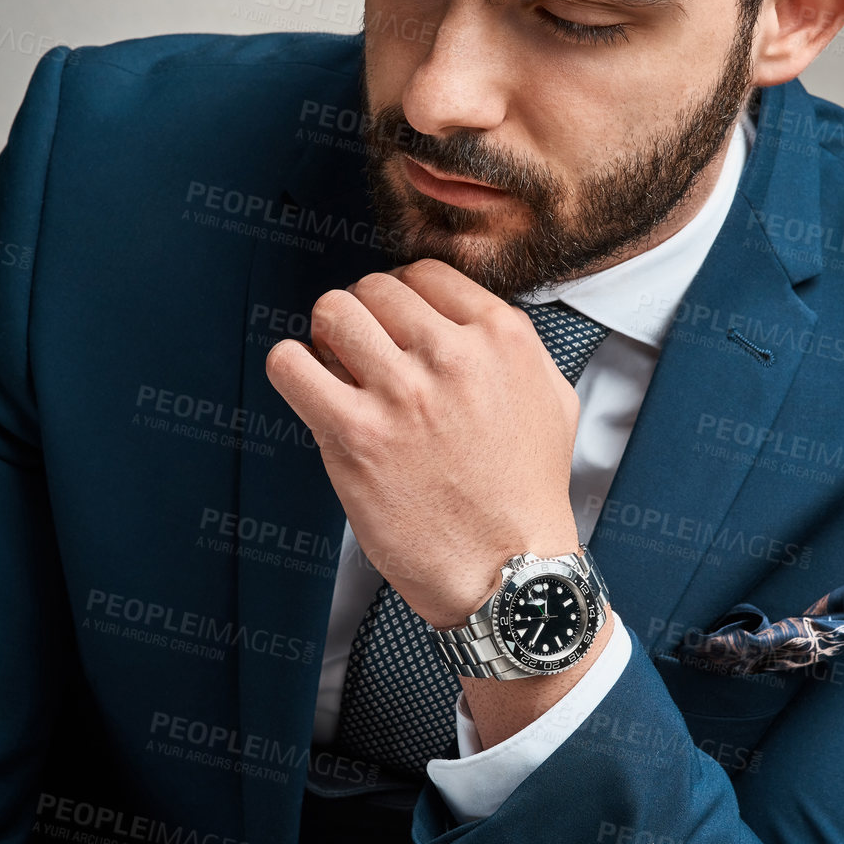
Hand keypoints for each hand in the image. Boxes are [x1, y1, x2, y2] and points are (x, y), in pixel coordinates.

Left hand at [265, 259, 581, 627]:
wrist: (508, 569)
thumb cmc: (527, 495)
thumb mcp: (553, 400)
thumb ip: (516, 349)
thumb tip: (471, 319)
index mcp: (501, 338)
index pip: (425, 274)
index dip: (402, 298)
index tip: (396, 326)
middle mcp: (452, 356)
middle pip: (375, 288)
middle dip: (364, 316)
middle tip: (365, 354)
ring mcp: (402, 395)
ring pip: (332, 312)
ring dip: (327, 336)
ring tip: (337, 368)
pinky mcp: (355, 435)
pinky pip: (291, 364)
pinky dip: (291, 368)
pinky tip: (311, 391)